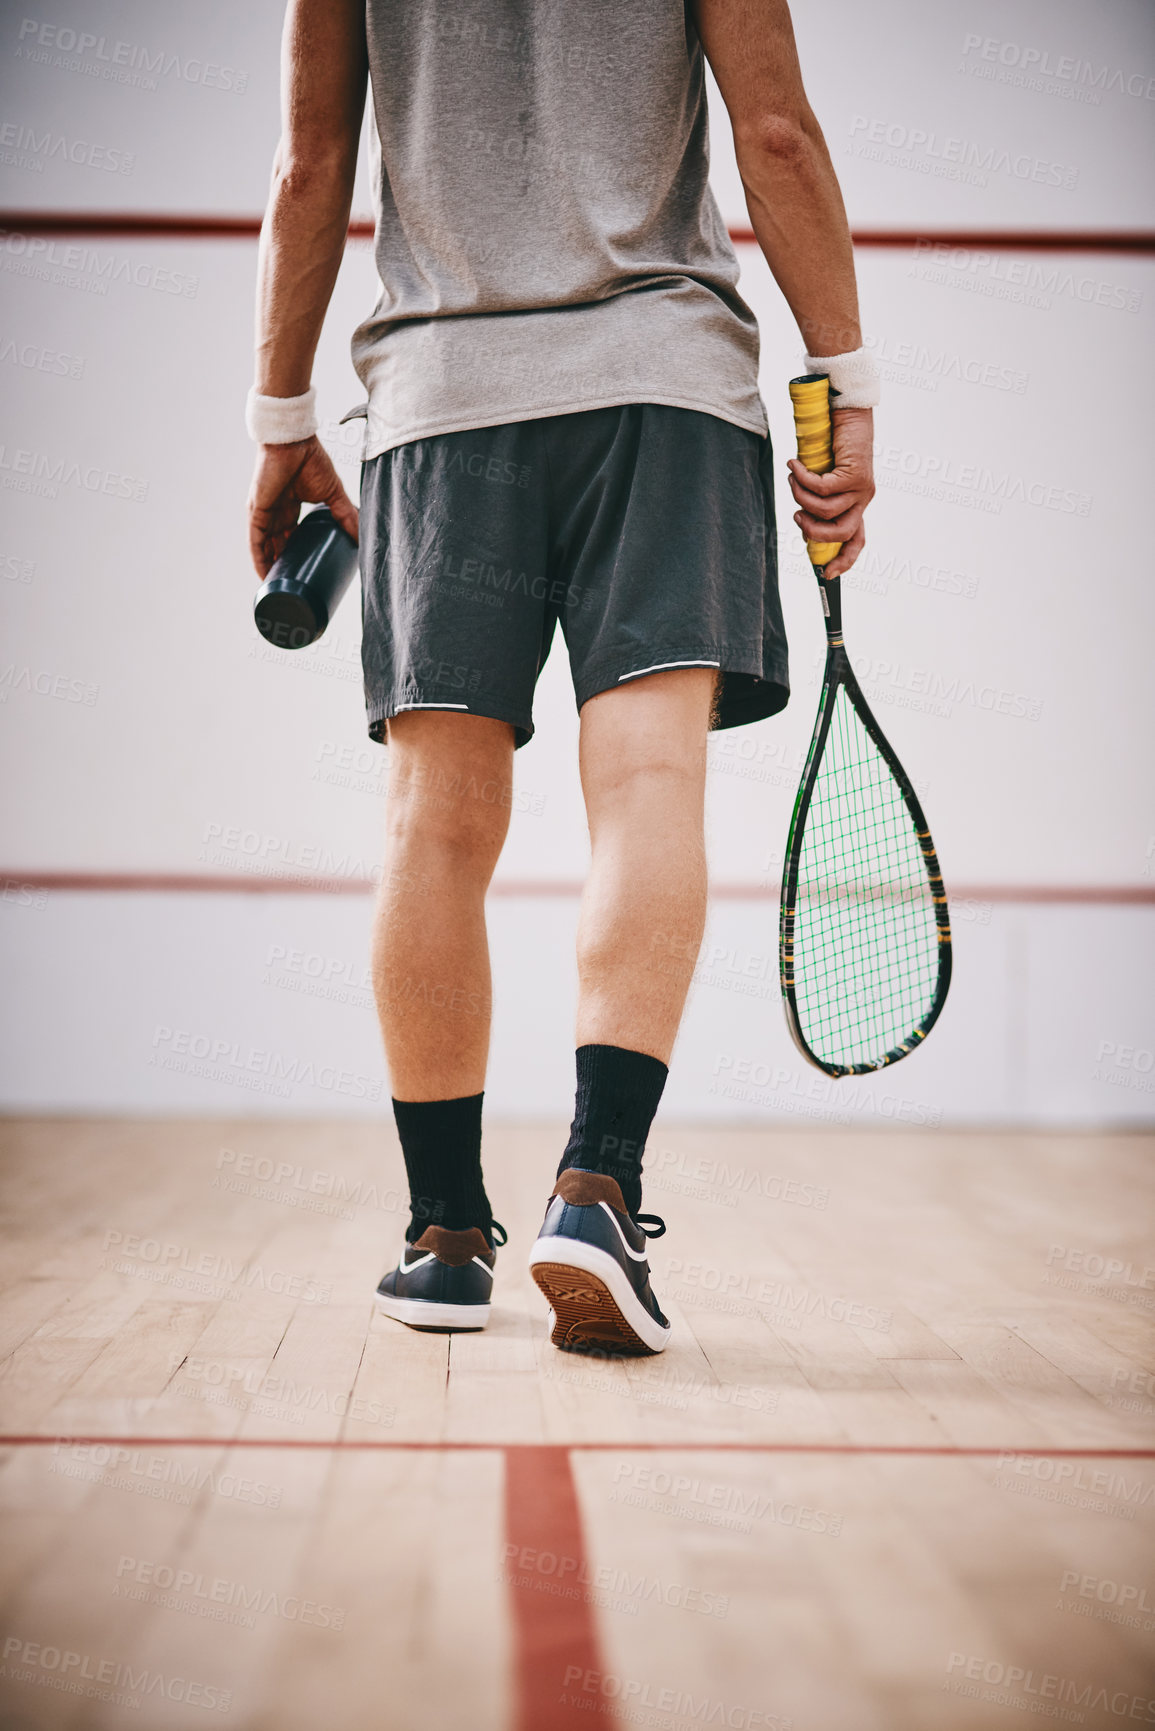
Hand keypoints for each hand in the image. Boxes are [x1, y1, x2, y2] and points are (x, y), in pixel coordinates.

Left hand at [247, 435, 359, 578]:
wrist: (294, 441)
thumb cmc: (311, 460)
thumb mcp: (333, 493)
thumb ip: (346, 514)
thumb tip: (361, 537)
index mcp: (290, 508)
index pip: (289, 538)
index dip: (294, 555)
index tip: (304, 572)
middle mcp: (275, 513)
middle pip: (276, 546)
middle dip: (281, 566)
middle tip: (291, 588)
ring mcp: (265, 513)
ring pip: (264, 548)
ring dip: (268, 568)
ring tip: (276, 590)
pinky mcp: (257, 511)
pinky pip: (255, 541)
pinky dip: (259, 559)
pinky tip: (264, 575)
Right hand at [786, 406, 874, 578]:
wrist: (849, 414)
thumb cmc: (833, 445)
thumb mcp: (824, 479)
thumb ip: (817, 500)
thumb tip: (802, 521)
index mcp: (857, 506)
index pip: (856, 541)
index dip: (844, 561)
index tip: (827, 573)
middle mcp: (863, 501)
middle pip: (839, 534)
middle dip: (812, 531)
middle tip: (796, 516)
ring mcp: (862, 489)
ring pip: (826, 510)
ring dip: (801, 498)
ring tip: (791, 480)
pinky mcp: (855, 474)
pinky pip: (821, 487)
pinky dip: (802, 478)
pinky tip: (793, 466)